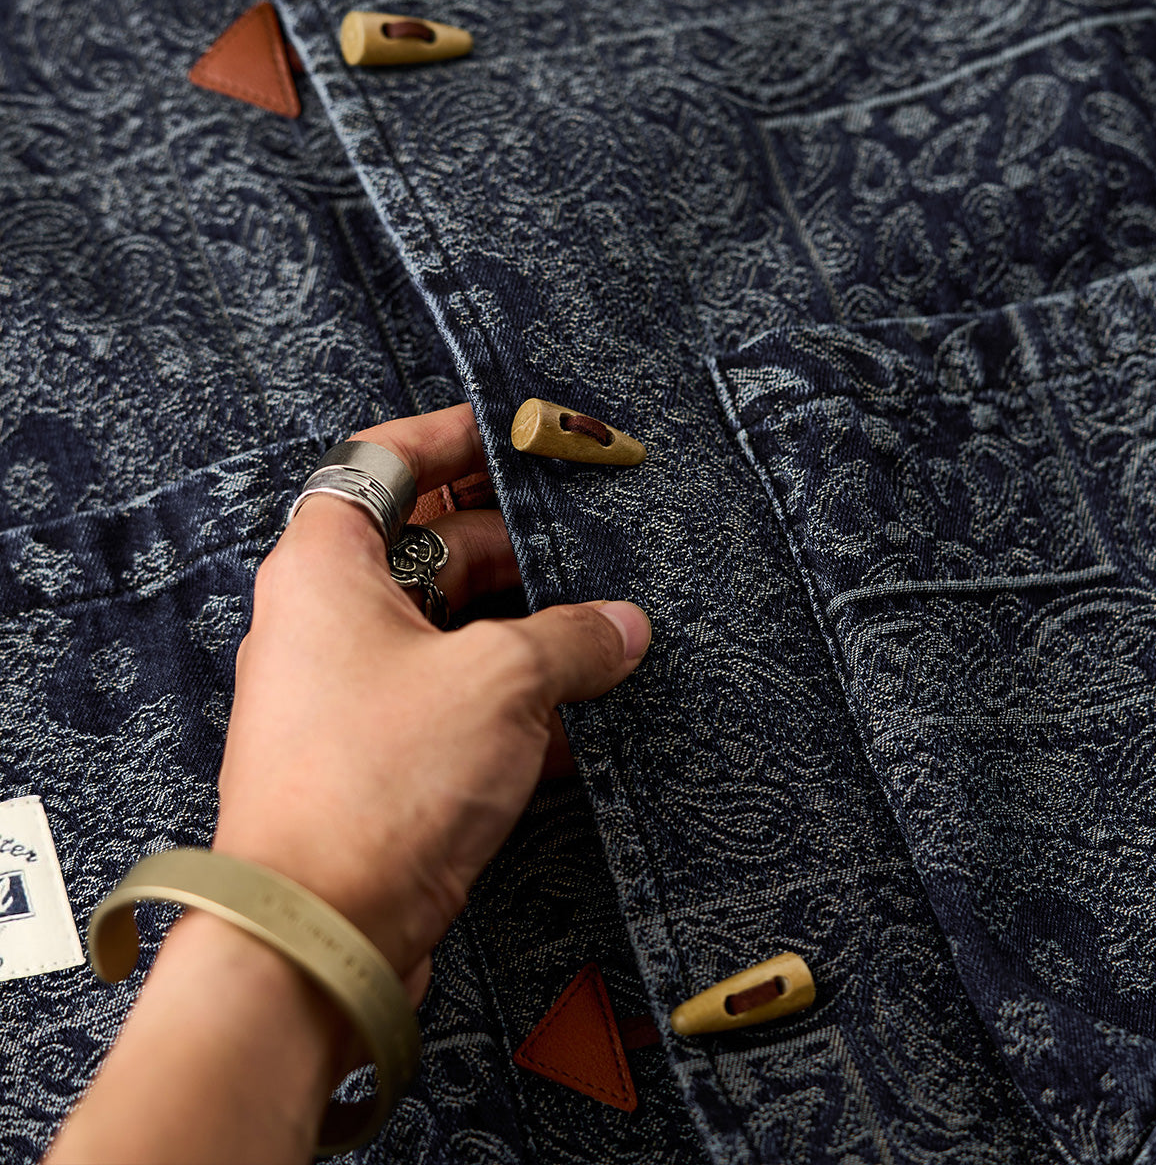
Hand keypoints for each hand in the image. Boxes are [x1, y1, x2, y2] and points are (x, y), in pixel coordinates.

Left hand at [212, 404, 649, 998]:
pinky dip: (507, 700)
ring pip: (447, 629)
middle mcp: (325, 622)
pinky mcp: (375, 756)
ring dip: (521, 629)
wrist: (320, 933)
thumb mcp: (501, 680)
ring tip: (598, 631)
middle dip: (513, 545)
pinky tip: (575, 720)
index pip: (383, 464)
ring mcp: (348, 692)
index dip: (453, 438)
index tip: (517, 434)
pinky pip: (449, 700)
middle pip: (427, 547)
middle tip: (588, 544)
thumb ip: (573, 636)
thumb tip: (622, 625)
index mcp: (326, 567)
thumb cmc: (382, 780)